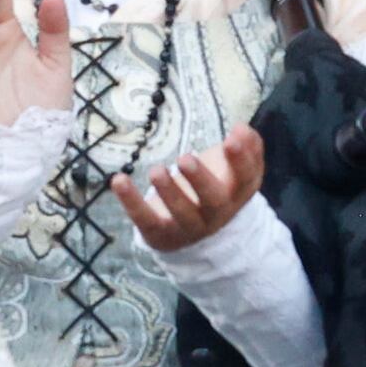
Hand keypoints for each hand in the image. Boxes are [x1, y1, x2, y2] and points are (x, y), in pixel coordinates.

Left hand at [116, 128, 266, 253]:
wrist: (198, 237)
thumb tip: (241, 129)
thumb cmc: (218, 189)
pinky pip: (146, 220)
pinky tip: (118, 180)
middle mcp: (216, 213)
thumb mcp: (237, 171)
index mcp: (238, 193)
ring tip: (157, 171)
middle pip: (214, 201)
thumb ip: (247, 147)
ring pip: (181, 213)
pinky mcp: (160, 233)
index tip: (231, 136)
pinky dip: (131, 201)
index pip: (246, 177)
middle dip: (200, 180)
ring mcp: (189, 227)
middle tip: (185, 158)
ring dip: (169, 192)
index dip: (241, 159)